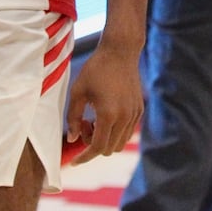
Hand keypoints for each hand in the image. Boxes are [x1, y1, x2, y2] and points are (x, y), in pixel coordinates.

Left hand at [64, 41, 142, 164]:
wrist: (120, 51)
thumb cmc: (96, 69)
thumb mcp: (78, 92)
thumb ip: (73, 118)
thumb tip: (73, 139)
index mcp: (108, 114)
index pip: (97, 148)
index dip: (84, 157)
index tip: (74, 161)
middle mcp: (125, 117)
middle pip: (108, 149)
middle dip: (93, 145)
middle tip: (84, 124)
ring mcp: (134, 114)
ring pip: (119, 143)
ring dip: (105, 140)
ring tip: (95, 120)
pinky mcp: (139, 109)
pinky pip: (127, 132)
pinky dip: (115, 132)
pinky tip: (106, 114)